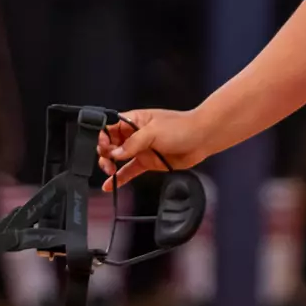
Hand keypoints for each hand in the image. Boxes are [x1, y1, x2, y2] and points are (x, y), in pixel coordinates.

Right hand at [98, 108, 212, 190]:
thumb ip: (132, 143)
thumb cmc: (181, 127)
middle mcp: (134, 134)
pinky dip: (120, 178)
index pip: (109, 128)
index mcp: (133, 120)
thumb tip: (115, 154)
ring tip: (109, 172)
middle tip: (108, 162)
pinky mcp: (148, 162)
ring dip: (110, 165)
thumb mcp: (153, 131)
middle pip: (110, 144)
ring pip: (118, 158)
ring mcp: (141, 149)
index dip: (102, 138)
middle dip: (105, 153)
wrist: (202, 138)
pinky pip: (129, 171)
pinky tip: (110, 185)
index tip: (104, 148)